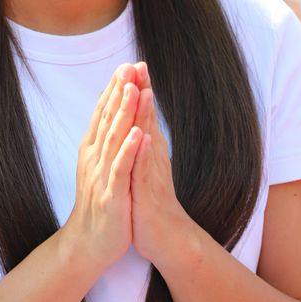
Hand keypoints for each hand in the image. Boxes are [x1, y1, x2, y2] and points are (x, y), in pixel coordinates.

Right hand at [61, 64, 142, 273]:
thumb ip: (105, 140)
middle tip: (128, 66)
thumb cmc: (99, 203)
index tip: (125, 65)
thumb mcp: (100, 166)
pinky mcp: (112, 195)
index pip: (103, 113)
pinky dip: (130, 150)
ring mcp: (102, 176)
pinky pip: (121, 169)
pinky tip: (139, 134)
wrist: (89, 244)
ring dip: (124, 113)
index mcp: (93, 150)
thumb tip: (111, 113)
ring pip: (114, 139)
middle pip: (108, 119)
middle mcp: (94, 158)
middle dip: (119, 92)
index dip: (114, 89)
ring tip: (133, 89)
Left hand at [130, 70, 186, 267]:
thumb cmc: (153, 202)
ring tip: (142, 91)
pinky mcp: (149, 193)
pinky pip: (146, 171)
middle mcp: (153, 157)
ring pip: (149, 140)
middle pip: (148, 119)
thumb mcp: (145, 167)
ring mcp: (152, 174)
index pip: (142, 114)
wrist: (167, 238)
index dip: (138, 89)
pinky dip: (145, 154)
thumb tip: (139, 120)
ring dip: (146, 116)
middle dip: (142, 92)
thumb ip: (143, 143)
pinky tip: (144, 139)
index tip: (133, 63)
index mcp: (148, 150)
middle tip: (139, 64)